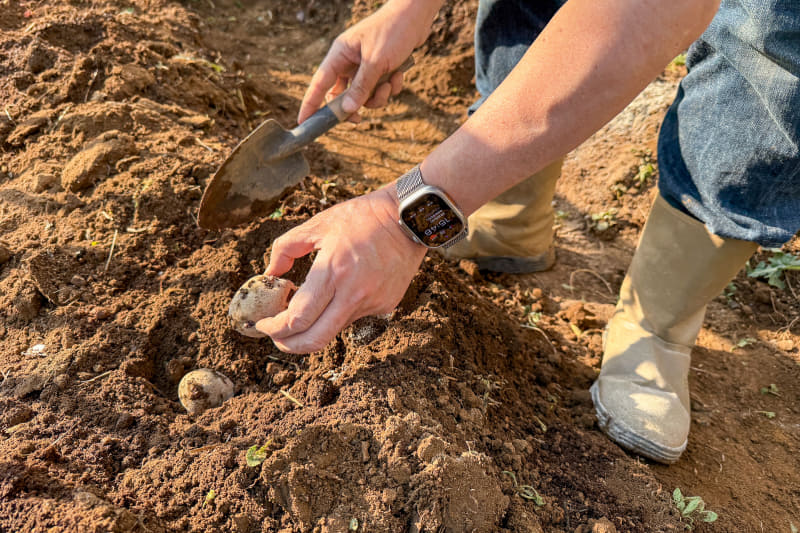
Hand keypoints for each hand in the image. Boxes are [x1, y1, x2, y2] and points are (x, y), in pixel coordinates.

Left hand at [256, 186, 426, 352]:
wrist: (408, 217)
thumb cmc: (361, 217)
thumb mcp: (317, 224)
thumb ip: (285, 248)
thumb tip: (269, 274)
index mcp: (333, 271)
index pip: (298, 317)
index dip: (275, 328)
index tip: (263, 324)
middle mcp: (354, 293)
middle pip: (315, 340)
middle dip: (289, 345)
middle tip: (276, 337)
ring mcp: (373, 302)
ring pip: (334, 329)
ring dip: (314, 325)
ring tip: (304, 308)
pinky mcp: (386, 305)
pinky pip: (353, 317)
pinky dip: (338, 311)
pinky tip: (340, 291)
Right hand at [298, 0, 441, 123]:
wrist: (416, 16)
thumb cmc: (392, 32)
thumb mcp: (375, 62)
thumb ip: (360, 88)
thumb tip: (346, 111)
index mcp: (339, 54)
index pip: (319, 84)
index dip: (310, 104)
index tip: (303, 122)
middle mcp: (349, 61)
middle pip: (342, 95)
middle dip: (354, 106)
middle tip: (359, 119)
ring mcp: (364, 65)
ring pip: (364, 96)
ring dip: (378, 96)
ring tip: (390, 83)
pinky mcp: (380, 69)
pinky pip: (379, 89)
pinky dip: (390, 86)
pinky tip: (399, 74)